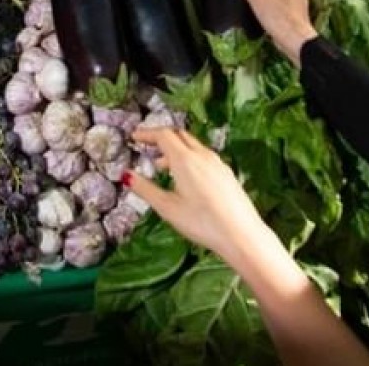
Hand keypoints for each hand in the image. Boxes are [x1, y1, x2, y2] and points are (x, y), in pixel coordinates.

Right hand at [128, 128, 275, 263]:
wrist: (242, 235)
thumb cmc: (203, 223)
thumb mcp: (167, 208)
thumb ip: (145, 189)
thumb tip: (127, 176)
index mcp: (185, 160)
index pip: (163, 135)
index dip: (147, 133)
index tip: (135, 137)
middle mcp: (203, 155)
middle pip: (179, 135)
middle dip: (161, 137)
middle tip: (147, 146)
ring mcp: (217, 163)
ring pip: (192, 146)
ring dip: (175, 149)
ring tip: (162, 166)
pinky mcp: (226, 173)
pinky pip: (203, 156)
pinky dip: (189, 158)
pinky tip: (186, 178)